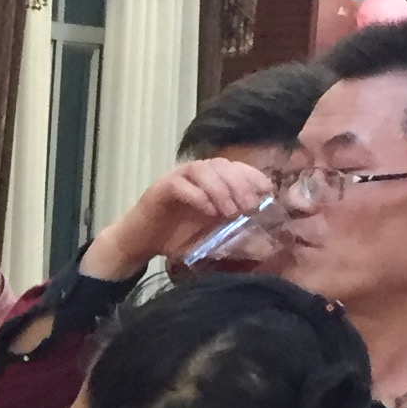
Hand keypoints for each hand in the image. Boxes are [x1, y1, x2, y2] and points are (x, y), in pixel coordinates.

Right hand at [76, 158, 276, 280]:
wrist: (140, 243)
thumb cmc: (176, 238)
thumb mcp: (211, 236)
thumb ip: (233, 230)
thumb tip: (263, 237)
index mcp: (211, 182)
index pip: (236, 168)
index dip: (253, 177)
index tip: (266, 194)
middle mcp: (195, 175)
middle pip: (222, 165)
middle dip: (239, 184)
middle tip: (249, 207)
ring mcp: (177, 179)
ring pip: (203, 170)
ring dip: (220, 189)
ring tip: (229, 212)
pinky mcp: (160, 188)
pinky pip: (180, 184)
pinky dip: (197, 196)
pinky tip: (208, 211)